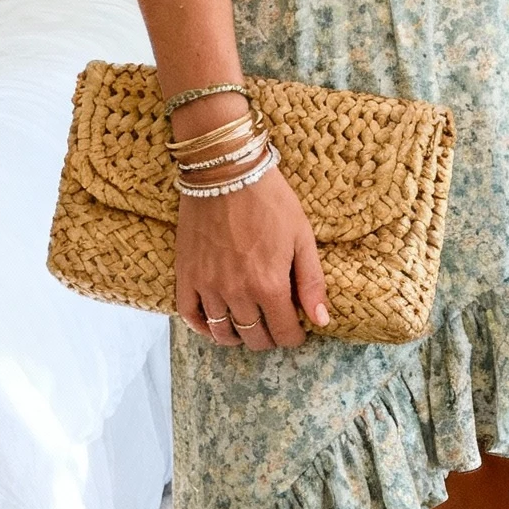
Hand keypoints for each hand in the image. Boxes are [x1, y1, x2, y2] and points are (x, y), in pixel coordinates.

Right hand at [175, 166, 329, 351]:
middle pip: (254, 338)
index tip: (297, 329)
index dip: (295, 336)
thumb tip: (322, 321)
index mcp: (270, 286)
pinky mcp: (186, 275)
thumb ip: (312, 282)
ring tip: (248, 325)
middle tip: (275, 323)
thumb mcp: (302, 237)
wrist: (225, 171)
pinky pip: (190, 316)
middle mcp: (237, 293)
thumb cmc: (270, 200)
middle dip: (270, 336)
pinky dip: (203, 327)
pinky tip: (216, 323)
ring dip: (239, 335)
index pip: (284, 334)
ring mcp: (208, 286)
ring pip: (223, 333)